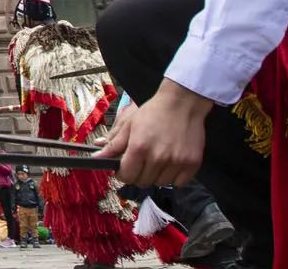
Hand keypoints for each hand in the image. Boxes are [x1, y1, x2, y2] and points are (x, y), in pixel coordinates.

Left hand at [94, 81, 211, 186]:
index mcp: (139, 148)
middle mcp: (158, 157)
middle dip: (138, 174)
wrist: (182, 103)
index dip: (122, 174)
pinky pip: (179, 183)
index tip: (124, 169)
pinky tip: (171, 164)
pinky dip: (174, 178)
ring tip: (157, 160)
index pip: (127, 176)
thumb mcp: (129, 124)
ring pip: (160, 183)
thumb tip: (96, 158)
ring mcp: (176, 162)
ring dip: (156, 176)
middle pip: (143, 182)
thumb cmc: (154, 112)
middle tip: (141, 162)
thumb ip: (113, 144)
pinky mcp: (192, 164)